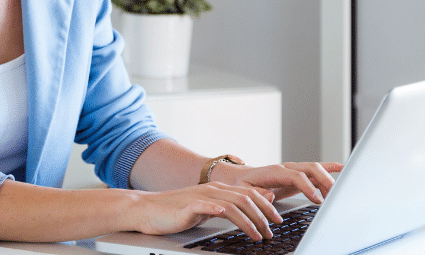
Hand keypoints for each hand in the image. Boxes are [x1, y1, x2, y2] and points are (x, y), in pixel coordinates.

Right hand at [131, 183, 282, 240]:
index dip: (266, 206)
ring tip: (258, 235)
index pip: (250, 193)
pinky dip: (221, 211)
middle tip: (273, 230)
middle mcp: (212, 189)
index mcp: (218, 189)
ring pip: (233, 204)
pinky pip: (209, 206)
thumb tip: (252, 205)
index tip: (277, 220)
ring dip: (250, 221)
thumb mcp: (207, 207)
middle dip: (264, 214)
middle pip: (246, 198)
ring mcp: (201, 196)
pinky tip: (229, 218)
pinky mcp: (189, 205)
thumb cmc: (176, 211)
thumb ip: (229, 205)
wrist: (147, 209)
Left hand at [213, 162, 343, 203]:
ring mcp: (294, 170)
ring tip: (336, 195)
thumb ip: (257, 194)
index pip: (297, 176)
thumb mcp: (245, 191)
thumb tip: (270, 195)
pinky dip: (329, 168)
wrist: (241, 178)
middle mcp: (287, 168)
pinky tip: (342, 169)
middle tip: (333, 196)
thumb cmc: (243, 185)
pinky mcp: (298, 174)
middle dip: (324, 180)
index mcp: (275, 172)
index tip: (317, 200)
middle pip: (311, 168)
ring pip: (316, 169)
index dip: (309, 187)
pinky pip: (316, 170)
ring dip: (328, 179)